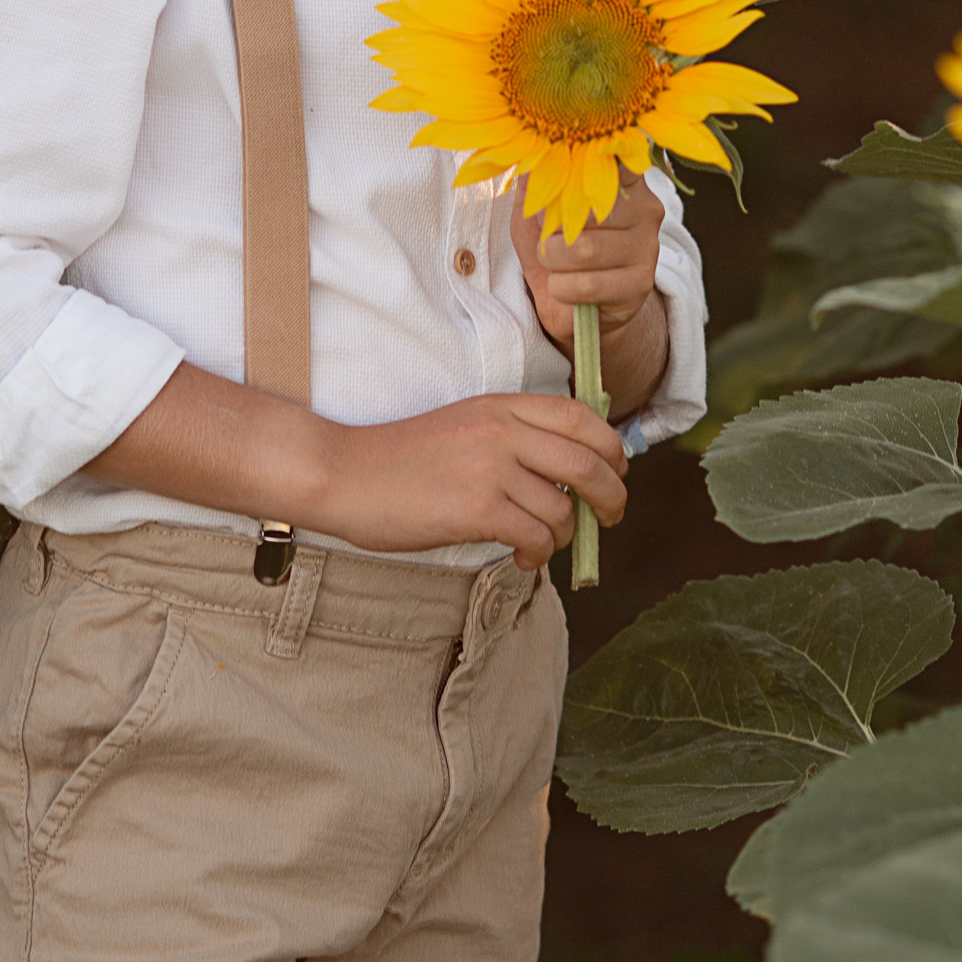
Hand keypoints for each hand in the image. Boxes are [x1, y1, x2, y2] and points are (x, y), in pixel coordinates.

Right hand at [315, 395, 628, 570]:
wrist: (345, 473)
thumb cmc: (399, 459)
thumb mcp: (462, 426)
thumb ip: (510, 436)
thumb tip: (566, 471)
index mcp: (501, 406)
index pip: (581, 416)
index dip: (611, 446)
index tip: (616, 470)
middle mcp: (503, 431)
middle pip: (589, 462)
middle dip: (613, 496)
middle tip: (612, 516)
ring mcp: (492, 469)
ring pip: (565, 508)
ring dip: (567, 534)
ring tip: (543, 541)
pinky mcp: (478, 509)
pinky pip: (537, 535)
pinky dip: (539, 552)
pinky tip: (522, 555)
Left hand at [509, 169, 663, 347]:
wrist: (573, 306)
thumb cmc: (556, 251)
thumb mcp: (536, 216)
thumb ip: (534, 188)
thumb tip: (528, 164)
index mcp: (624, 181)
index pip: (615, 157)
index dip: (583, 165)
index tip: (562, 173)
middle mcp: (645, 209)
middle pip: (584, 208)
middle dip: (549, 230)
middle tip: (547, 241)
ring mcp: (648, 247)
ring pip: (583, 248)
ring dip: (553, 262)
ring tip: (555, 266)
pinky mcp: (641, 284)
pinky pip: (587, 284)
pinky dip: (561, 289)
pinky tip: (566, 289)